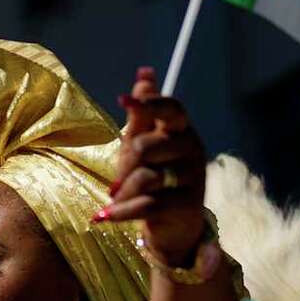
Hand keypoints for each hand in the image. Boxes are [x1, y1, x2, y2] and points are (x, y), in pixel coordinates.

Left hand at [102, 67, 208, 263]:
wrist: (175, 227)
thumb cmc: (157, 179)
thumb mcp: (144, 144)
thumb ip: (142, 114)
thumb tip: (145, 73)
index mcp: (182, 131)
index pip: (172, 109)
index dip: (150, 103)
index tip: (123, 100)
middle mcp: (193, 149)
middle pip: (144, 146)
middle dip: (123, 166)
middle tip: (117, 181)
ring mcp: (193, 177)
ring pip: (145, 177)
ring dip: (121, 193)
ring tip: (116, 201)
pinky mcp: (187, 205)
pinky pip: (148, 204)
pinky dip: (122, 212)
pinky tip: (106, 216)